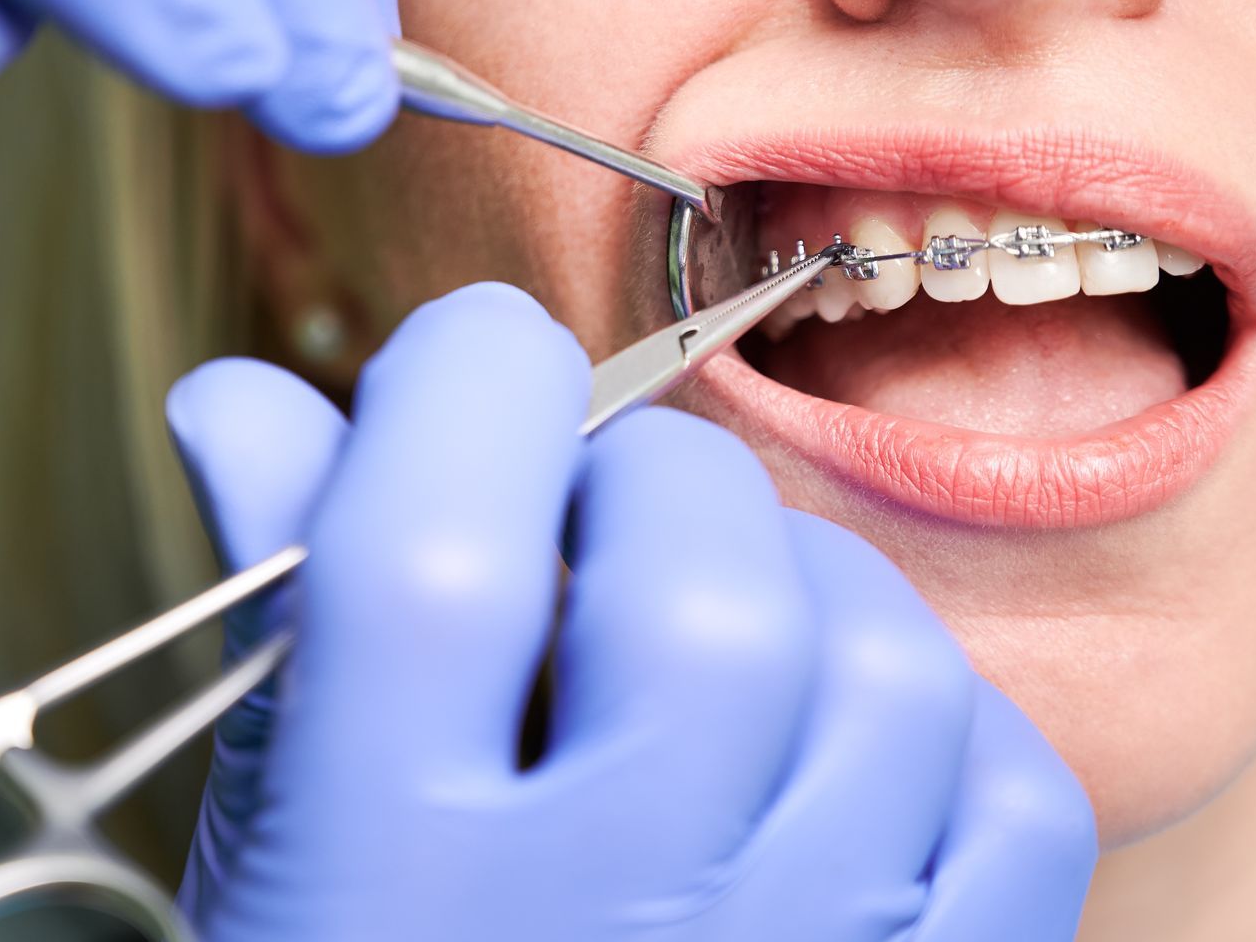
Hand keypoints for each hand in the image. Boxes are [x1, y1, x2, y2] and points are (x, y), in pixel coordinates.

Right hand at [165, 284, 1098, 940]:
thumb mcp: (287, 842)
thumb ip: (289, 608)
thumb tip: (246, 401)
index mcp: (390, 878)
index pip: (435, 548)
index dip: (460, 390)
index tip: (472, 369)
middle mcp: (608, 926)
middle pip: (696, 583)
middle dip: (646, 485)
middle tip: (594, 530)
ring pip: (882, 663)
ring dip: (805, 590)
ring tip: (720, 640)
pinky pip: (1009, 792)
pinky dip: (938, 730)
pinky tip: (829, 756)